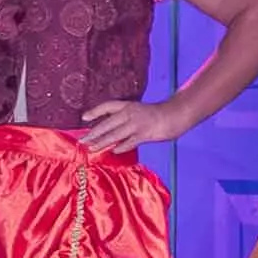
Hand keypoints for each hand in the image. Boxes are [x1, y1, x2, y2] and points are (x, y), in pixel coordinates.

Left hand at [80, 92, 197, 155]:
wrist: (175, 114)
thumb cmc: (154, 115)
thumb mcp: (137, 111)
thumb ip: (123, 118)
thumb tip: (106, 130)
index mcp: (128, 106)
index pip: (107, 106)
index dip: (95, 111)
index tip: (83, 117)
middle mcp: (130, 113)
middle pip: (107, 123)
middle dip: (93, 133)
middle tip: (82, 141)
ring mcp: (137, 124)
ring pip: (115, 135)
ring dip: (102, 142)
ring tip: (92, 148)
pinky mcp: (145, 134)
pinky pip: (130, 142)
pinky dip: (121, 147)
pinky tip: (113, 151)